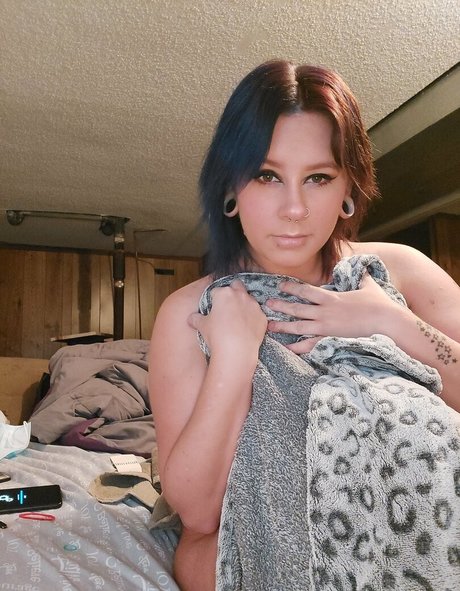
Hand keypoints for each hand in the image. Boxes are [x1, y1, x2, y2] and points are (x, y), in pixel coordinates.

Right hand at [188, 280, 267, 357]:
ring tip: (237, 319)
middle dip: (232, 291)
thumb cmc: (217, 335)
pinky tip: (246, 328)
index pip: (216, 290)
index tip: (213, 307)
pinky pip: (257, 313)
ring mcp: (253, 305)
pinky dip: (252, 318)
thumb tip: (191, 318)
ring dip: (243, 304)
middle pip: (236, 285)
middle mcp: (240, 295)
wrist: (237, 351)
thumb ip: (196, 318)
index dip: (213, 299)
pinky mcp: (262, 316)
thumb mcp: (202, 326)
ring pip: (248, 299)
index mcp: (223, 294)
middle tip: (227, 306)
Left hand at [266, 273, 402, 353]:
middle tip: (267, 305)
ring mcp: (327, 327)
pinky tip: (287, 348)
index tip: (280, 286)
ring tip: (269, 327)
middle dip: (281, 306)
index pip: (306, 291)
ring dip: (283, 326)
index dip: (291, 288)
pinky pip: (311, 344)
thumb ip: (362, 276)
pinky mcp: (332, 340)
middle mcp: (326, 312)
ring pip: (299, 327)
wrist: (388, 322)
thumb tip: (363, 266)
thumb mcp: (369, 285)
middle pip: (298, 309)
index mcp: (332, 298)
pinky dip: (298, 347)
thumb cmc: (381, 304)